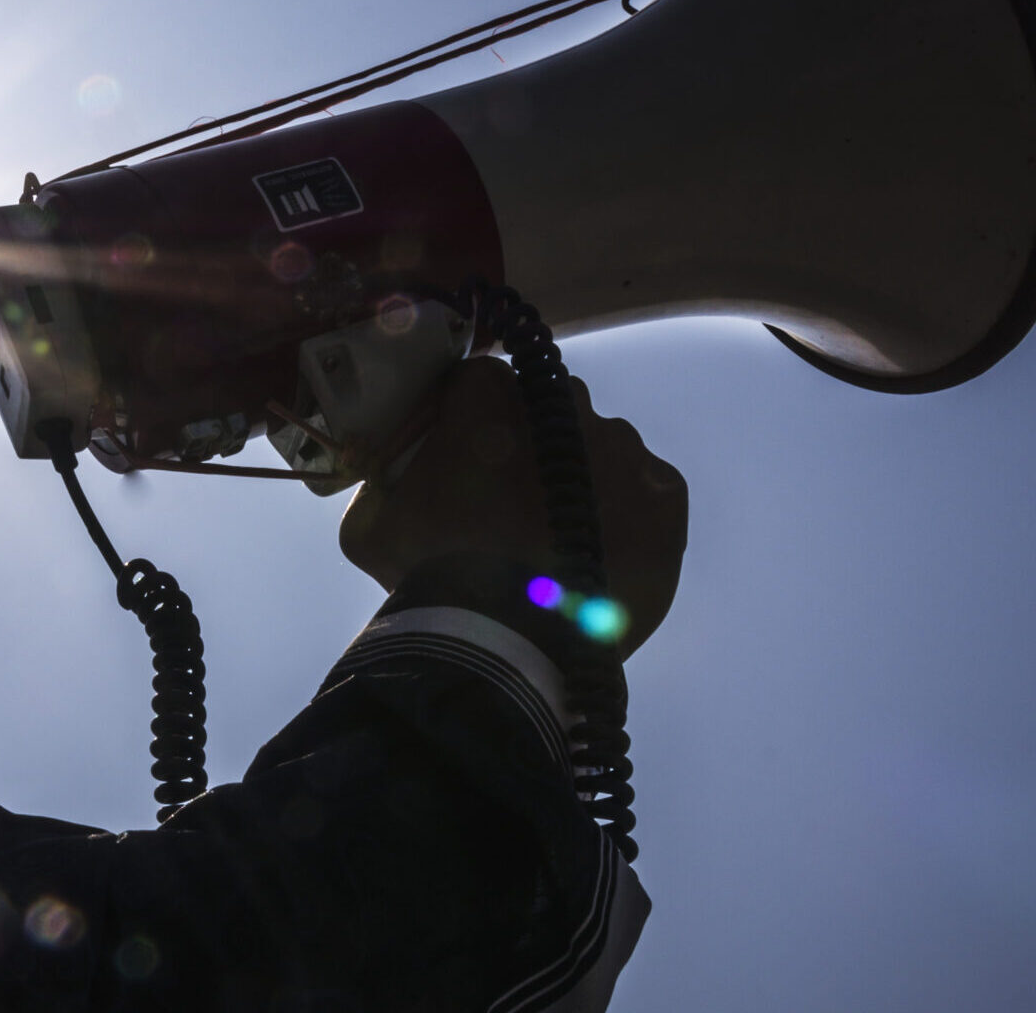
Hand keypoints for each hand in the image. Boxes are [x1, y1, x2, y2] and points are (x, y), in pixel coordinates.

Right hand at [338, 357, 687, 656]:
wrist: (508, 647)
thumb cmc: (430, 577)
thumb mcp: (369, 527)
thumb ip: (382, 483)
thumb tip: (394, 475)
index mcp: (488, 392)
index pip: (475, 388)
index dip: (463, 428)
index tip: (458, 470)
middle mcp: (564, 400)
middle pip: (542, 412)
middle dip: (526, 448)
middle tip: (507, 510)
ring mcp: (622, 445)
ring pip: (598, 452)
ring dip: (579, 484)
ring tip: (557, 547)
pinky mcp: (666, 494)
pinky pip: (646, 494)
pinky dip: (626, 519)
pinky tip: (598, 559)